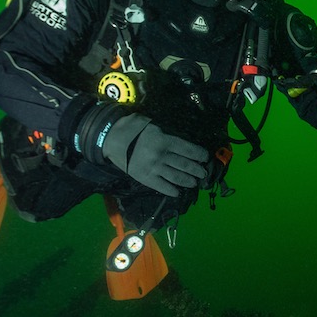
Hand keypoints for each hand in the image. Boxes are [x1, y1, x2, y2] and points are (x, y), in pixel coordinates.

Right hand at [80, 105, 208, 196]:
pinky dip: (172, 190)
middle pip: (186, 165)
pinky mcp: (145, 178)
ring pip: (177, 177)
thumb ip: (167, 132)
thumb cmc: (133, 128)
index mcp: (165, 140)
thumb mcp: (153, 124)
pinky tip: (178, 192)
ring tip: (194, 182)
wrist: (111, 139)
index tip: (205, 157)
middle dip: (197, 170)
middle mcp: (162, 156)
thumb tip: (182, 139)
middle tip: (203, 173)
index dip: (200, 155)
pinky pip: (162, 187)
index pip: (189, 149)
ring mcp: (154, 168)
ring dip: (189, 181)